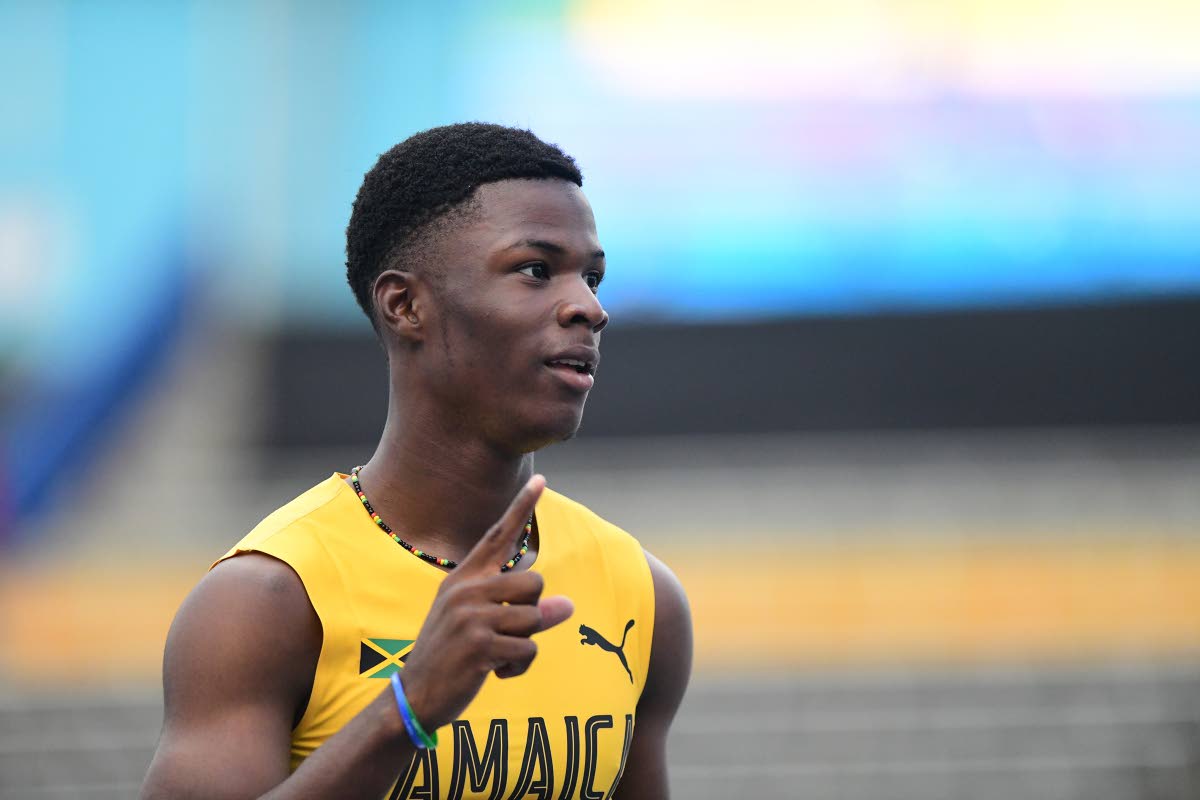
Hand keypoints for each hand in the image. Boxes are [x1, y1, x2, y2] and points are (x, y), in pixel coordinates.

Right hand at [396, 475, 573, 731]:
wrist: (415, 694)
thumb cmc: (453, 654)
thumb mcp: (481, 623)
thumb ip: (521, 608)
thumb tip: (568, 605)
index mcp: (464, 578)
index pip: (498, 536)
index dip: (522, 508)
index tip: (541, 481)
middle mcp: (466, 589)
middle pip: (535, 581)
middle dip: (534, 611)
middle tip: (506, 634)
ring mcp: (471, 616)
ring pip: (535, 617)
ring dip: (525, 643)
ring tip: (498, 655)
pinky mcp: (479, 645)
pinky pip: (528, 649)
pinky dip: (519, 667)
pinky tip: (495, 673)